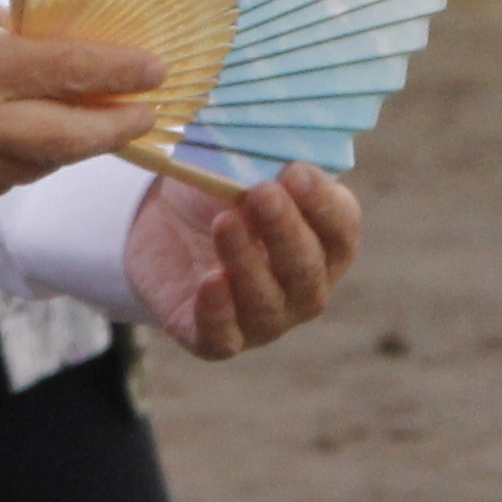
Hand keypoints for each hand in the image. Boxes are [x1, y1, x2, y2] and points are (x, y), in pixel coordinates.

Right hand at [0, 0, 157, 220]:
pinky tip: (16, 143)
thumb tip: (32, 32)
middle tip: (145, 113)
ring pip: (37, 167)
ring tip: (89, 124)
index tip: (156, 67)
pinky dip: (16, 164)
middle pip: (75, 138)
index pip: (74, 70)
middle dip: (120, 126)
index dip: (123, 70)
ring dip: (69, 146)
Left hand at [130, 164, 360, 360]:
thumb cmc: (221, 189)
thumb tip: (283, 163)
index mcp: (322, 244)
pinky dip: (218, 313)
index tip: (295, 172)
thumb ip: (268, 164)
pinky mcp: (214, 338)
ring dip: (248, 263)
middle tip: (262, 193)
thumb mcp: (243, 166)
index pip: (341, 232)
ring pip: (267, 305)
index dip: (323, 205)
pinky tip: (210, 281)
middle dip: (285, 231)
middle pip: (307, 271)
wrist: (160, 217)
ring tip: (225, 222)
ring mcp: (263, 319)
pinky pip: (222, 338)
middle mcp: (302, 289)